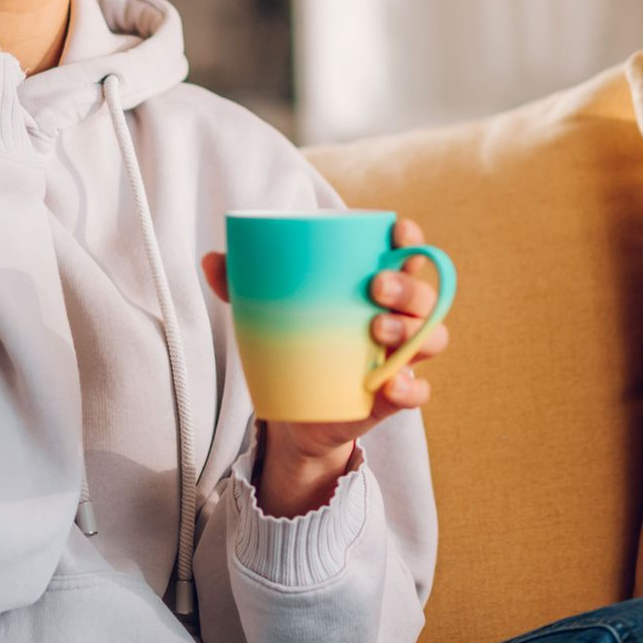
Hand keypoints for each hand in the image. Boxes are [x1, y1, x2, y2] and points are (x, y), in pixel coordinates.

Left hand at [201, 216, 449, 513]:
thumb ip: (243, 284)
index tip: (399, 233)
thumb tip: (211, 259)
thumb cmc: (292, 342)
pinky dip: (411, 387)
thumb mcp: (268, 312)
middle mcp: (397, 318)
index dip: (412, 241)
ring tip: (376, 330)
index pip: (407, 256)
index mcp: (376, 288)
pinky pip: (419, 392)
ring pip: (430, 338)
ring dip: (412, 330)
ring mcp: (399, 358)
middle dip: (409, 286)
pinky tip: (390, 383)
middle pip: (424, 296)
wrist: (294, 409)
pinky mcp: (392, 397)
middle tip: (375, 286)